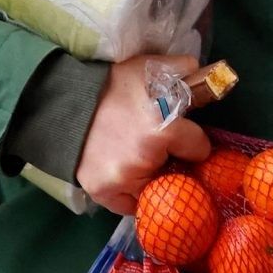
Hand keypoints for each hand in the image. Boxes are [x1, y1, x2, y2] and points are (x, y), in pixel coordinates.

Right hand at [75, 54, 213, 216]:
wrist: (64, 99)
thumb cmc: (112, 83)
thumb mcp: (152, 67)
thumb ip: (184, 69)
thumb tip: (208, 72)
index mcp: (164, 128)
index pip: (199, 148)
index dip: (193, 140)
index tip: (185, 137)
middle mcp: (145, 158)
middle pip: (178, 171)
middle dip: (172, 160)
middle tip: (160, 148)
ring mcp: (122, 179)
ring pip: (155, 190)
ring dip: (153, 179)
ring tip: (140, 160)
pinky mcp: (101, 190)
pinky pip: (128, 205)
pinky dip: (131, 195)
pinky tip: (128, 177)